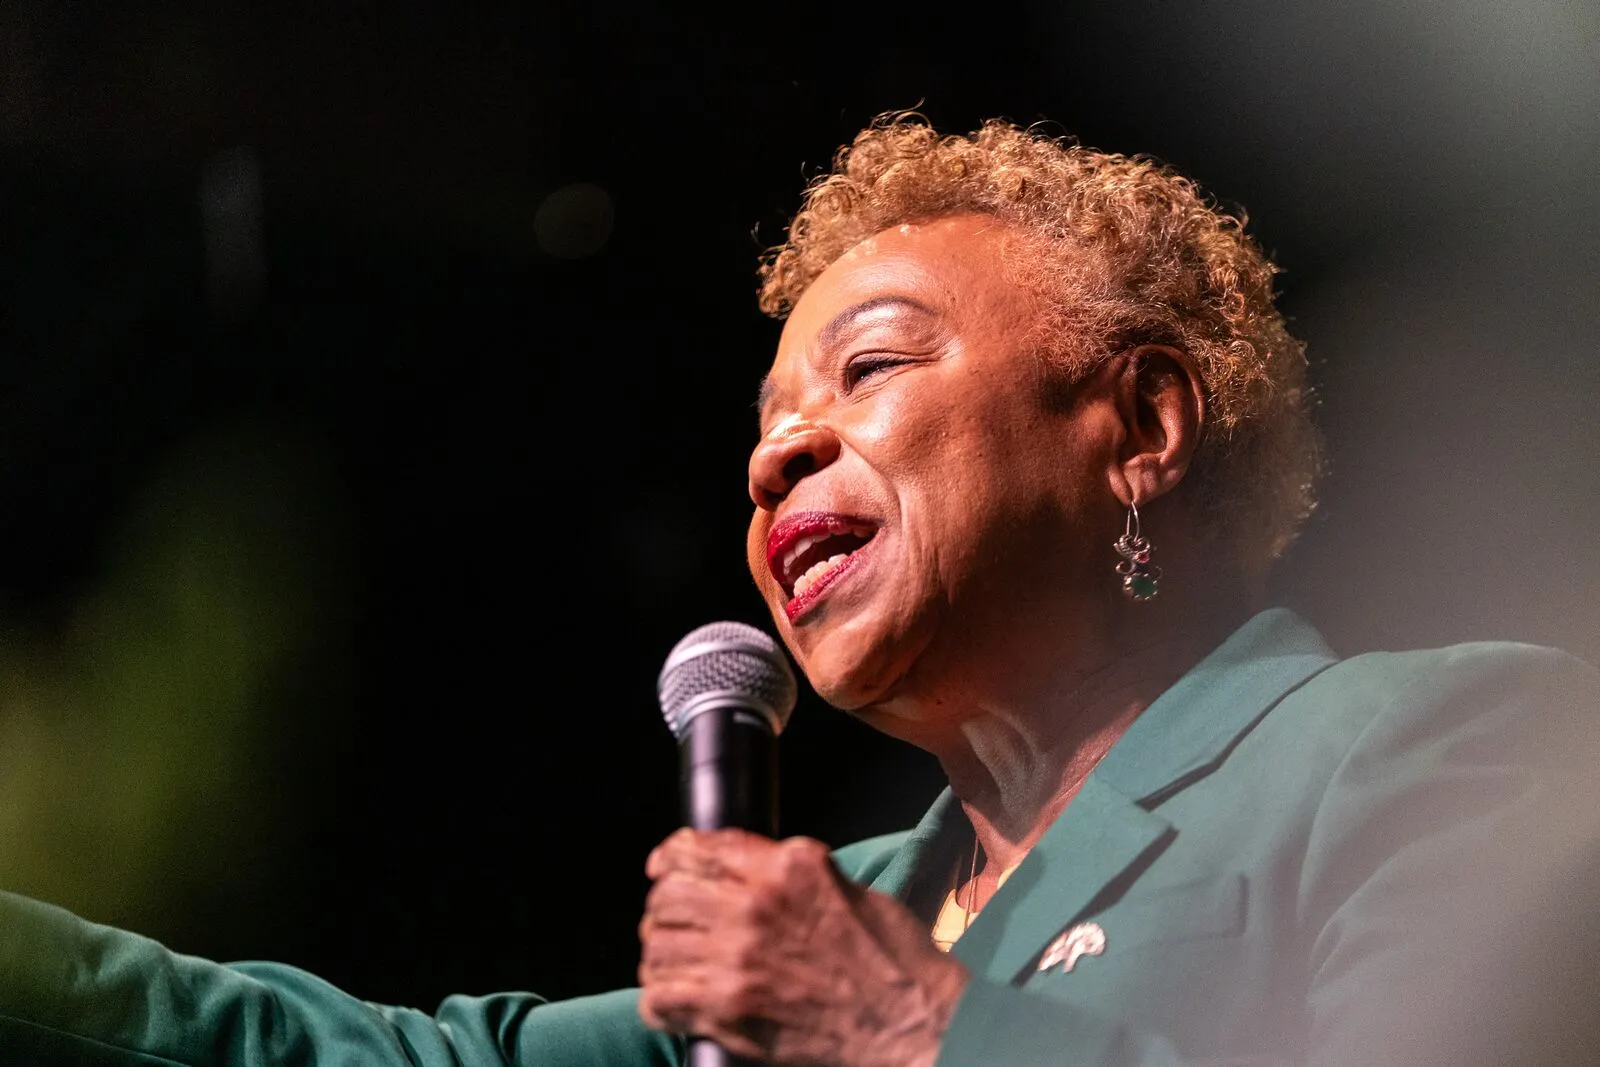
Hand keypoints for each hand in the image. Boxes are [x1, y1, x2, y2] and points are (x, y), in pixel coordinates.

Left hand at [638, 828, 970, 1066]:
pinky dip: (660, 1001)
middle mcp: (753, 906)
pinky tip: (677, 1002)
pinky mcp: (729, 1009)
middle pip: (670, 895)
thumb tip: (743, 868)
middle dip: (664, 909)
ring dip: (660, 957)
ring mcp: (737, 959)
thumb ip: (787, 872)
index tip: (661, 867)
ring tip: (674, 967)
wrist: (910, 1021)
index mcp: (784, 868)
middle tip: (671, 925)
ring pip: (657, 947)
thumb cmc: (890, 958)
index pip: (699, 848)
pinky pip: (660, 999)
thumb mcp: (840, 885)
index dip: (670, 857)